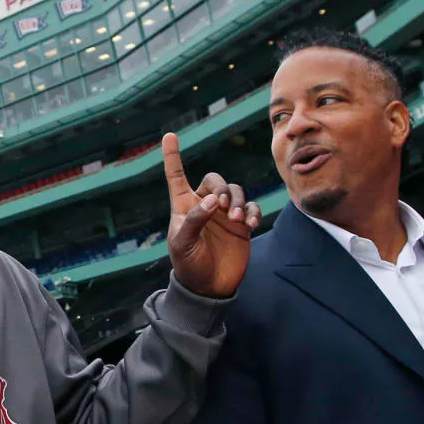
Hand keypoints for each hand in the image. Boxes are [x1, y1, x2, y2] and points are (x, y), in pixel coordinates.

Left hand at [163, 132, 260, 297]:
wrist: (208, 287)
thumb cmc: (189, 265)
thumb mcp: (183, 244)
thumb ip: (194, 220)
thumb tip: (212, 200)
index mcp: (183, 206)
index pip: (176, 176)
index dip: (172, 157)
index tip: (169, 136)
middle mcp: (204, 205)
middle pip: (215, 181)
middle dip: (222, 189)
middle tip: (225, 208)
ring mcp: (224, 215)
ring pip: (235, 192)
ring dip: (239, 202)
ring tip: (238, 220)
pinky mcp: (242, 225)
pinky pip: (251, 208)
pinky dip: (254, 211)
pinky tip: (252, 224)